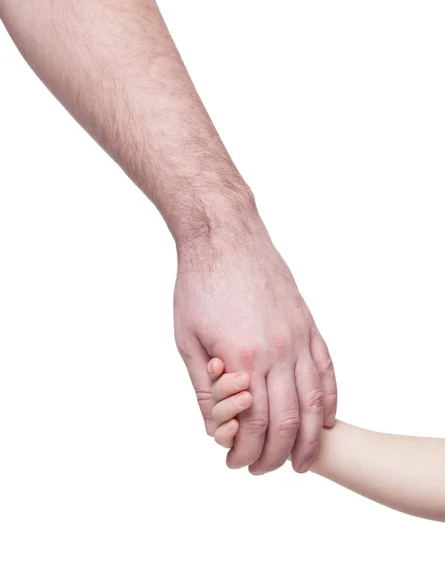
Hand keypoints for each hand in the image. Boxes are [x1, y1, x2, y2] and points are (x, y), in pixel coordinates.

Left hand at [174, 218, 336, 473]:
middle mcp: (278, 351)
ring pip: (314, 400)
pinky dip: (330, 399)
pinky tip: (326, 419)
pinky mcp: (307, 323)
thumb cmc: (199, 285)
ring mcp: (298, 336)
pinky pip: (326, 368)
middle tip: (265, 469)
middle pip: (287, 419)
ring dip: (309, 437)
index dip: (246, 451)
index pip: (253, 423)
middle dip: (276, 454)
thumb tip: (213, 428)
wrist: (224, 237)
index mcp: (243, 358)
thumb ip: (203, 387)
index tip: (236, 463)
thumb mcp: (187, 339)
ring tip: (302, 460)